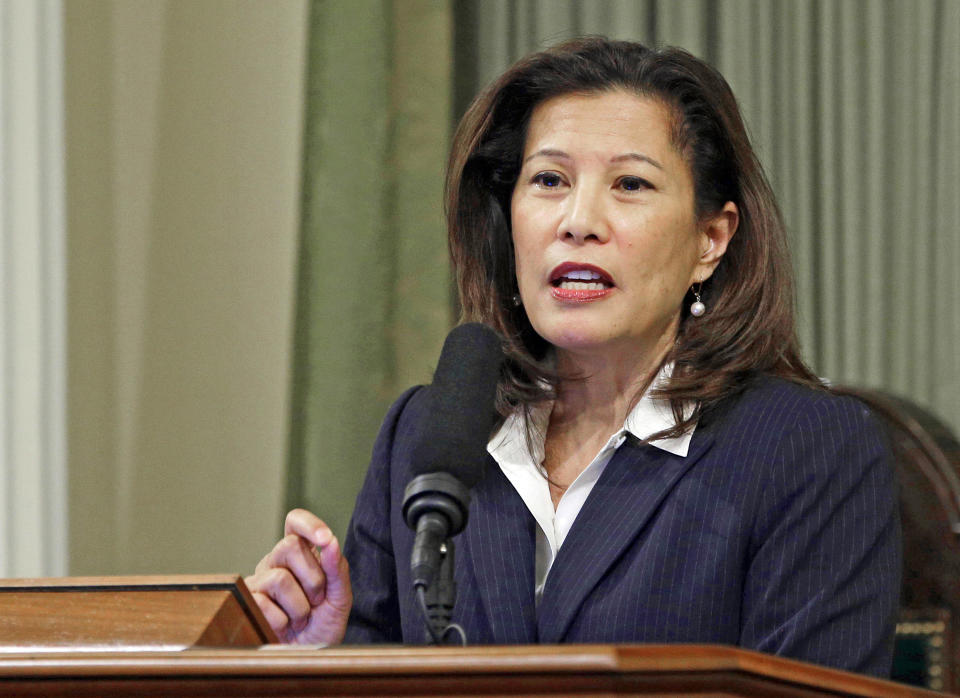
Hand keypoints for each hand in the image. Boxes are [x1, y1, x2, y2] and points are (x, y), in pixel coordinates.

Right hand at [245, 509, 351, 643]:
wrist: (308, 659)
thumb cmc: (322, 626)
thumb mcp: (339, 598)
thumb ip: (337, 569)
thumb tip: (331, 541)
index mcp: (300, 555)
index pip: (295, 522)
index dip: (308, 523)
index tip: (325, 538)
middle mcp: (276, 562)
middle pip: (289, 546)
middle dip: (312, 578)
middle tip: (317, 600)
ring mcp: (259, 581)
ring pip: (279, 578)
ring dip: (300, 605)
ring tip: (301, 618)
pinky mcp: (247, 602)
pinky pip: (265, 604)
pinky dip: (284, 621)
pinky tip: (285, 627)